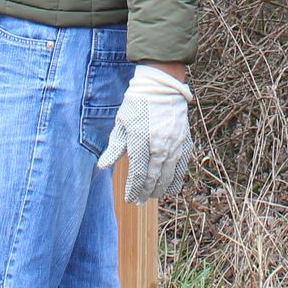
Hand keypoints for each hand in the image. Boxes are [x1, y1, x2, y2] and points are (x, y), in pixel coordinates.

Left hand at [98, 64, 192, 202]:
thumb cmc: (137, 104)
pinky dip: (177, 178)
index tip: (130, 199)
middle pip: (154, 177)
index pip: (138, 174)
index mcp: (141, 140)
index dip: (134, 190)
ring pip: (170, 174)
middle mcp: (160, 144)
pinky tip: (171, 186)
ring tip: (154, 196)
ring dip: (161, 188)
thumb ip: (114, 147)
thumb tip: (103, 167)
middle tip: (140, 201)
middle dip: (146, 192)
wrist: (161, 86)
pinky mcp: (185, 140)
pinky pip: (182, 164)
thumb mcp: (121, 123)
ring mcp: (175, 143)